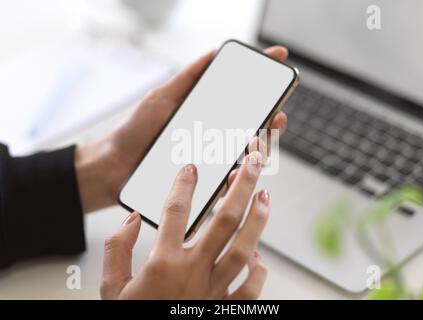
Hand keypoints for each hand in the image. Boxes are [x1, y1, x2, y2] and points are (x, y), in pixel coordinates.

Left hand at [75, 46, 288, 212]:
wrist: (114, 166)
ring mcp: (210, 159)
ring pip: (248, 153)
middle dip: (272, 118)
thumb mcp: (162, 96)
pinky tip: (244, 165)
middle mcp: (213, 136)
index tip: (279, 60)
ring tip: (263, 136)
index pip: (242, 97)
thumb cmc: (135, 131)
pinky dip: (243, 173)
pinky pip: (231, 179)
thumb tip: (215, 53)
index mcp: (206, 114)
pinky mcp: (205, 182)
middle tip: (276, 113)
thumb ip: (189, 77)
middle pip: (253, 126)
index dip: (262, 80)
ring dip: (263, 145)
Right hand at [101, 152, 268, 298]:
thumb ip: (116, 249)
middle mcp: (193, 272)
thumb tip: (131, 219)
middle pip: (223, 221)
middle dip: (241, 188)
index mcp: (162, 263)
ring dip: (258, 220)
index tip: (192, 167)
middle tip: (252, 164)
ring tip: (265, 195)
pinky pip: (251, 289)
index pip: (175, 212)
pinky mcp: (225, 309)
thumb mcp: (110, 288)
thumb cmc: (132, 319)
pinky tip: (259, 254)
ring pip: (244, 248)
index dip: (184, 185)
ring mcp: (213, 291)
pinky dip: (258, 270)